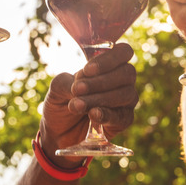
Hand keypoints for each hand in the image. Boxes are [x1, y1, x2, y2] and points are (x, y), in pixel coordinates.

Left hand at [38, 43, 137, 167]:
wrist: (58, 132)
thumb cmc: (61, 102)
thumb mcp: (58, 87)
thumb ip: (68, 81)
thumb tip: (82, 83)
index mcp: (109, 65)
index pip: (123, 52)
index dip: (109, 59)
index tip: (87, 70)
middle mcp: (122, 80)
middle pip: (127, 73)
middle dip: (101, 81)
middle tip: (77, 89)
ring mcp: (126, 101)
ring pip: (126, 94)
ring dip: (100, 98)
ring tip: (76, 105)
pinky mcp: (124, 121)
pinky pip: (123, 116)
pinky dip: (107, 114)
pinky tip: (93, 114)